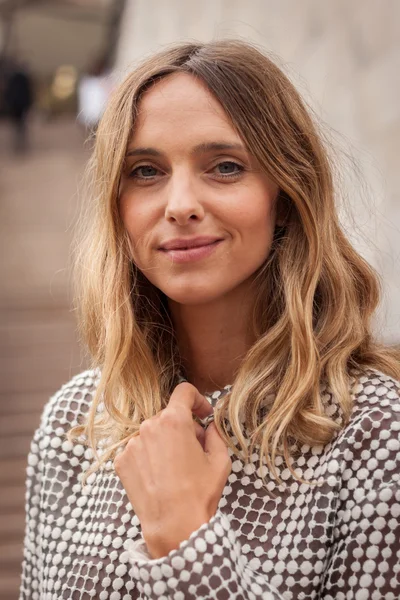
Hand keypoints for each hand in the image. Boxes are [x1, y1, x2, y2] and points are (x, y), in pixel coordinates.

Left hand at [114, 382, 231, 557]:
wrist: (174, 526)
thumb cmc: (199, 493)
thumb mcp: (220, 460)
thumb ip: (215, 434)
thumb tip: (209, 427)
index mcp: (175, 421)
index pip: (184, 391)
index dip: (197, 400)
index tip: (202, 414)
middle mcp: (149, 426)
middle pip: (168, 415)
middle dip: (183, 427)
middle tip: (194, 448)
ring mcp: (132, 444)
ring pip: (152, 432)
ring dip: (164, 442)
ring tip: (175, 467)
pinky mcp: (121, 461)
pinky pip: (138, 449)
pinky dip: (149, 457)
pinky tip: (159, 475)